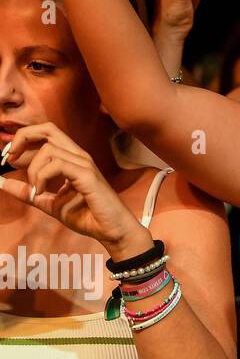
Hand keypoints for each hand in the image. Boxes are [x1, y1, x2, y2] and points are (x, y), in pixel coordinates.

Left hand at [0, 123, 149, 259]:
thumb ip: (28, 192)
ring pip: (48, 150)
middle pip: (48, 129)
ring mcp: (84, 164)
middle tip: (11, 161)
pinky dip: (42, 177)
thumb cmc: (87, 215)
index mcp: (71, 158)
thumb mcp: (49, 203)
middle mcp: (78, 155)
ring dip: (33, 171)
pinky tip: (41, 192)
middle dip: (23, 139)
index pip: (45, 134)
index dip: (23, 141)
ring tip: (35, 190)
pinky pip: (57, 164)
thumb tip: (2, 183)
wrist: (110, 230)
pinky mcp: (87, 175)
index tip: (10, 161)